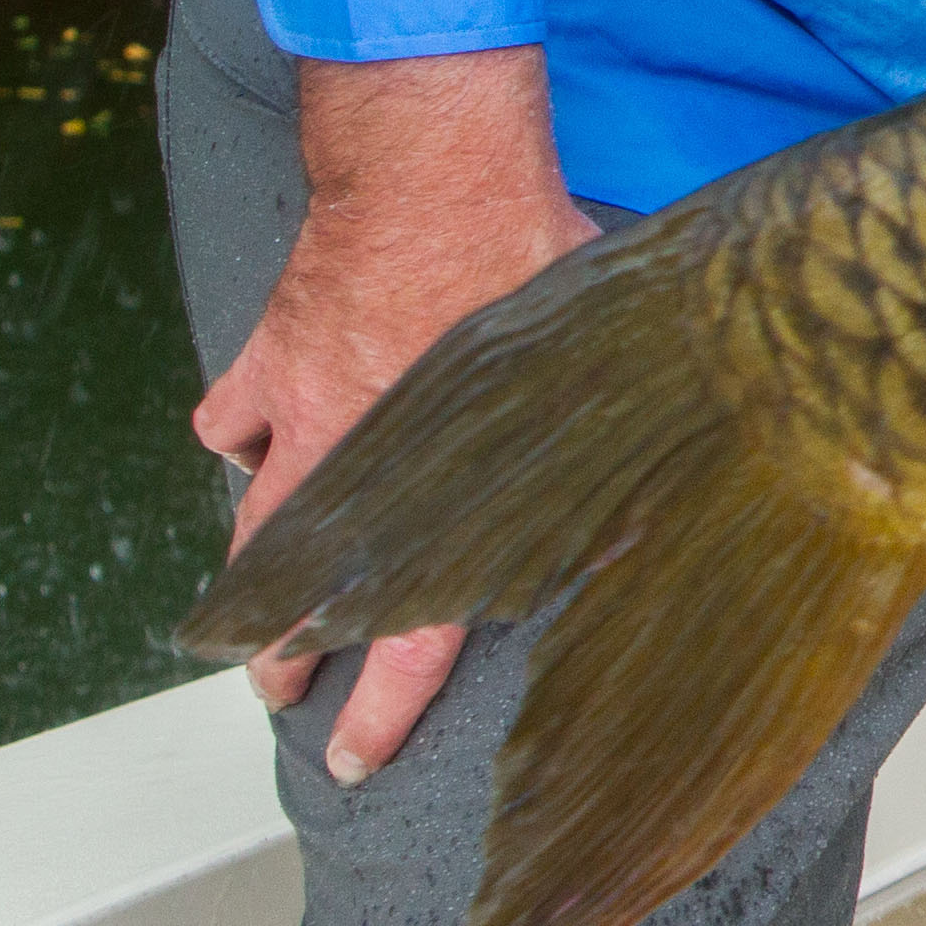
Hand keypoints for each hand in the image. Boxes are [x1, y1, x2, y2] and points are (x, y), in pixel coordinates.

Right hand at [192, 46, 595, 782]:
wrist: (433, 164)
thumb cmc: (530, 251)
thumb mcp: (602, 363)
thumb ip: (621, 443)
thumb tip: (691, 493)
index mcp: (440, 493)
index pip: (411, 639)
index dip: (381, 711)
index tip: (352, 761)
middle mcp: (357, 467)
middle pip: (302, 597)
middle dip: (287, 655)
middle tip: (280, 691)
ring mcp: (301, 411)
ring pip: (257, 516)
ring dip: (254, 568)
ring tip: (243, 612)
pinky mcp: (270, 353)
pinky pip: (234, 415)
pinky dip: (243, 433)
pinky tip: (255, 443)